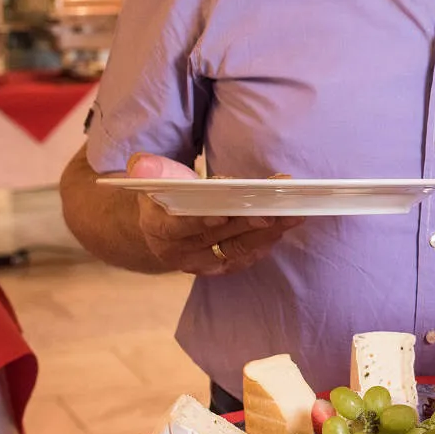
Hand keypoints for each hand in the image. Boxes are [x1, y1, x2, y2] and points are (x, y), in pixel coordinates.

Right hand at [128, 153, 302, 275]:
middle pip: (218, 235)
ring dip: (268, 231)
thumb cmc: (167, 194)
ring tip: (293, 214)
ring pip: (237, 248)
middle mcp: (177, 251)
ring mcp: (199, 263)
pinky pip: (244, 257)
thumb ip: (155, 170)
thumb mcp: (157, 178)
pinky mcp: (218, 268)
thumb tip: (140, 165)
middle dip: (250, 219)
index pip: (180, 225)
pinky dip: (265, 242)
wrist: (163, 224)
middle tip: (279, 206)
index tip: (226, 212)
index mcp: (157, 226)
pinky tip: (283, 227)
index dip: (202, 219)